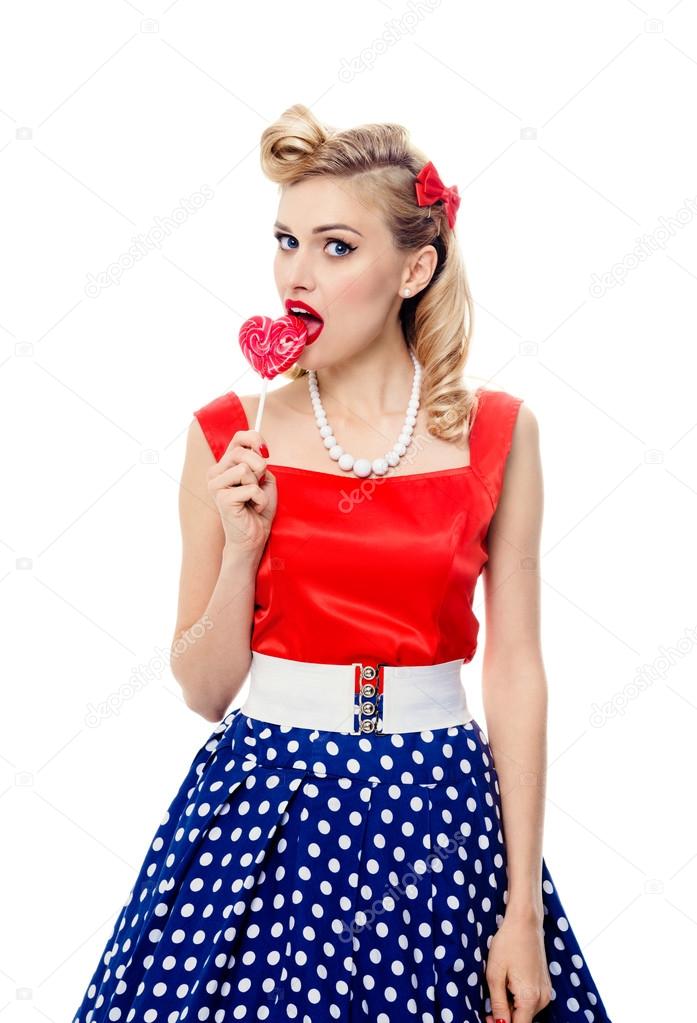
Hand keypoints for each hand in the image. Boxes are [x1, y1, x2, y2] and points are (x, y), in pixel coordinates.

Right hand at [207, 429, 276, 555]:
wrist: (253, 536)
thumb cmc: (258, 508)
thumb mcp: (264, 479)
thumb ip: (259, 461)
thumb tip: (258, 451)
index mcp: (225, 465)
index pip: (238, 438)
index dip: (255, 439)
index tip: (266, 451)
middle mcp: (216, 472)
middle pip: (242, 453)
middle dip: (259, 467)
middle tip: (259, 485)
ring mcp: (216, 485)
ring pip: (246, 469)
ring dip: (258, 486)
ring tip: (253, 499)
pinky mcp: (222, 498)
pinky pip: (251, 489)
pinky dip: (260, 499)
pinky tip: (253, 509)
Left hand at [484, 915, 552, 1022]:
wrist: (525, 922)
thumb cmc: (507, 943)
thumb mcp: (495, 975)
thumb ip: (498, 1004)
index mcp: (530, 999)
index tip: (487, 1017)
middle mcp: (543, 999)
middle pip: (522, 1020)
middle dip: (505, 1017)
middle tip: (487, 1007)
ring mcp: (546, 992)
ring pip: (526, 1012)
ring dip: (511, 1008)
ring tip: (499, 988)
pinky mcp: (545, 985)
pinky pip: (531, 1001)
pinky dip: (518, 999)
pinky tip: (509, 984)